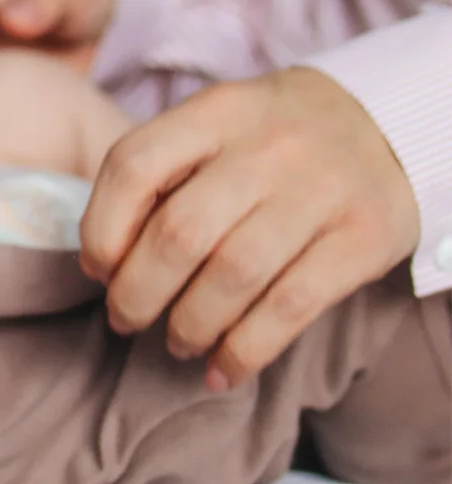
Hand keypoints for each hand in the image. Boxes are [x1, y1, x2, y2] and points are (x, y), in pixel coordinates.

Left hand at [80, 68, 419, 388]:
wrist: (386, 124)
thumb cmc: (270, 139)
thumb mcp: (216, 126)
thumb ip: (163, 174)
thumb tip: (103, 263)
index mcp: (215, 112)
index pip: (133, 165)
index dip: (101, 228)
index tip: (97, 269)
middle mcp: (266, 147)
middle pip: (179, 232)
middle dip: (138, 292)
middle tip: (126, 319)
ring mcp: (320, 191)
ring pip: (233, 275)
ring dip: (190, 324)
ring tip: (176, 343)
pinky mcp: (363, 238)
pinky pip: (290, 306)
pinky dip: (246, 350)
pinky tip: (223, 371)